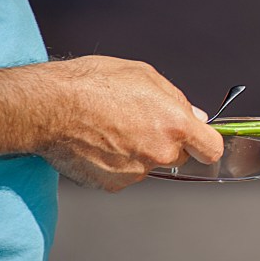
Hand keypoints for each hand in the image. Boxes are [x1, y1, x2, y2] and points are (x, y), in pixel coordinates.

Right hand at [39, 56, 223, 191]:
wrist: (47, 106)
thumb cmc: (93, 84)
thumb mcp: (144, 75)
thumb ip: (177, 100)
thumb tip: (197, 116)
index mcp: (175, 125)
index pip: (211, 148)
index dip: (206, 143)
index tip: (201, 141)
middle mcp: (160, 152)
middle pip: (178, 156)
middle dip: (167, 143)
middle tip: (140, 122)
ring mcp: (136, 172)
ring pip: (148, 164)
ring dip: (138, 152)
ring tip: (111, 128)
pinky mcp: (113, 185)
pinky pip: (124, 175)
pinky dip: (116, 164)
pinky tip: (99, 143)